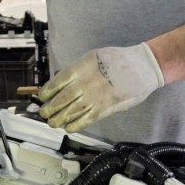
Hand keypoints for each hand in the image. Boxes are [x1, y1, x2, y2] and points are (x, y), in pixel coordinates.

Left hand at [38, 43, 163, 132]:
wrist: (142, 66)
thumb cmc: (119, 60)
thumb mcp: (94, 57)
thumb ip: (79, 70)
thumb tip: (63, 82)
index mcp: (82, 66)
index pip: (58, 81)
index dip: (47, 91)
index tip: (42, 96)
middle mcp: (87, 82)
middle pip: (62, 98)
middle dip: (50, 108)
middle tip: (44, 113)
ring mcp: (96, 96)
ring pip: (72, 111)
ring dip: (60, 118)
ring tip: (52, 122)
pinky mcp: (105, 107)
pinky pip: (86, 119)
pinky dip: (76, 125)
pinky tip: (69, 128)